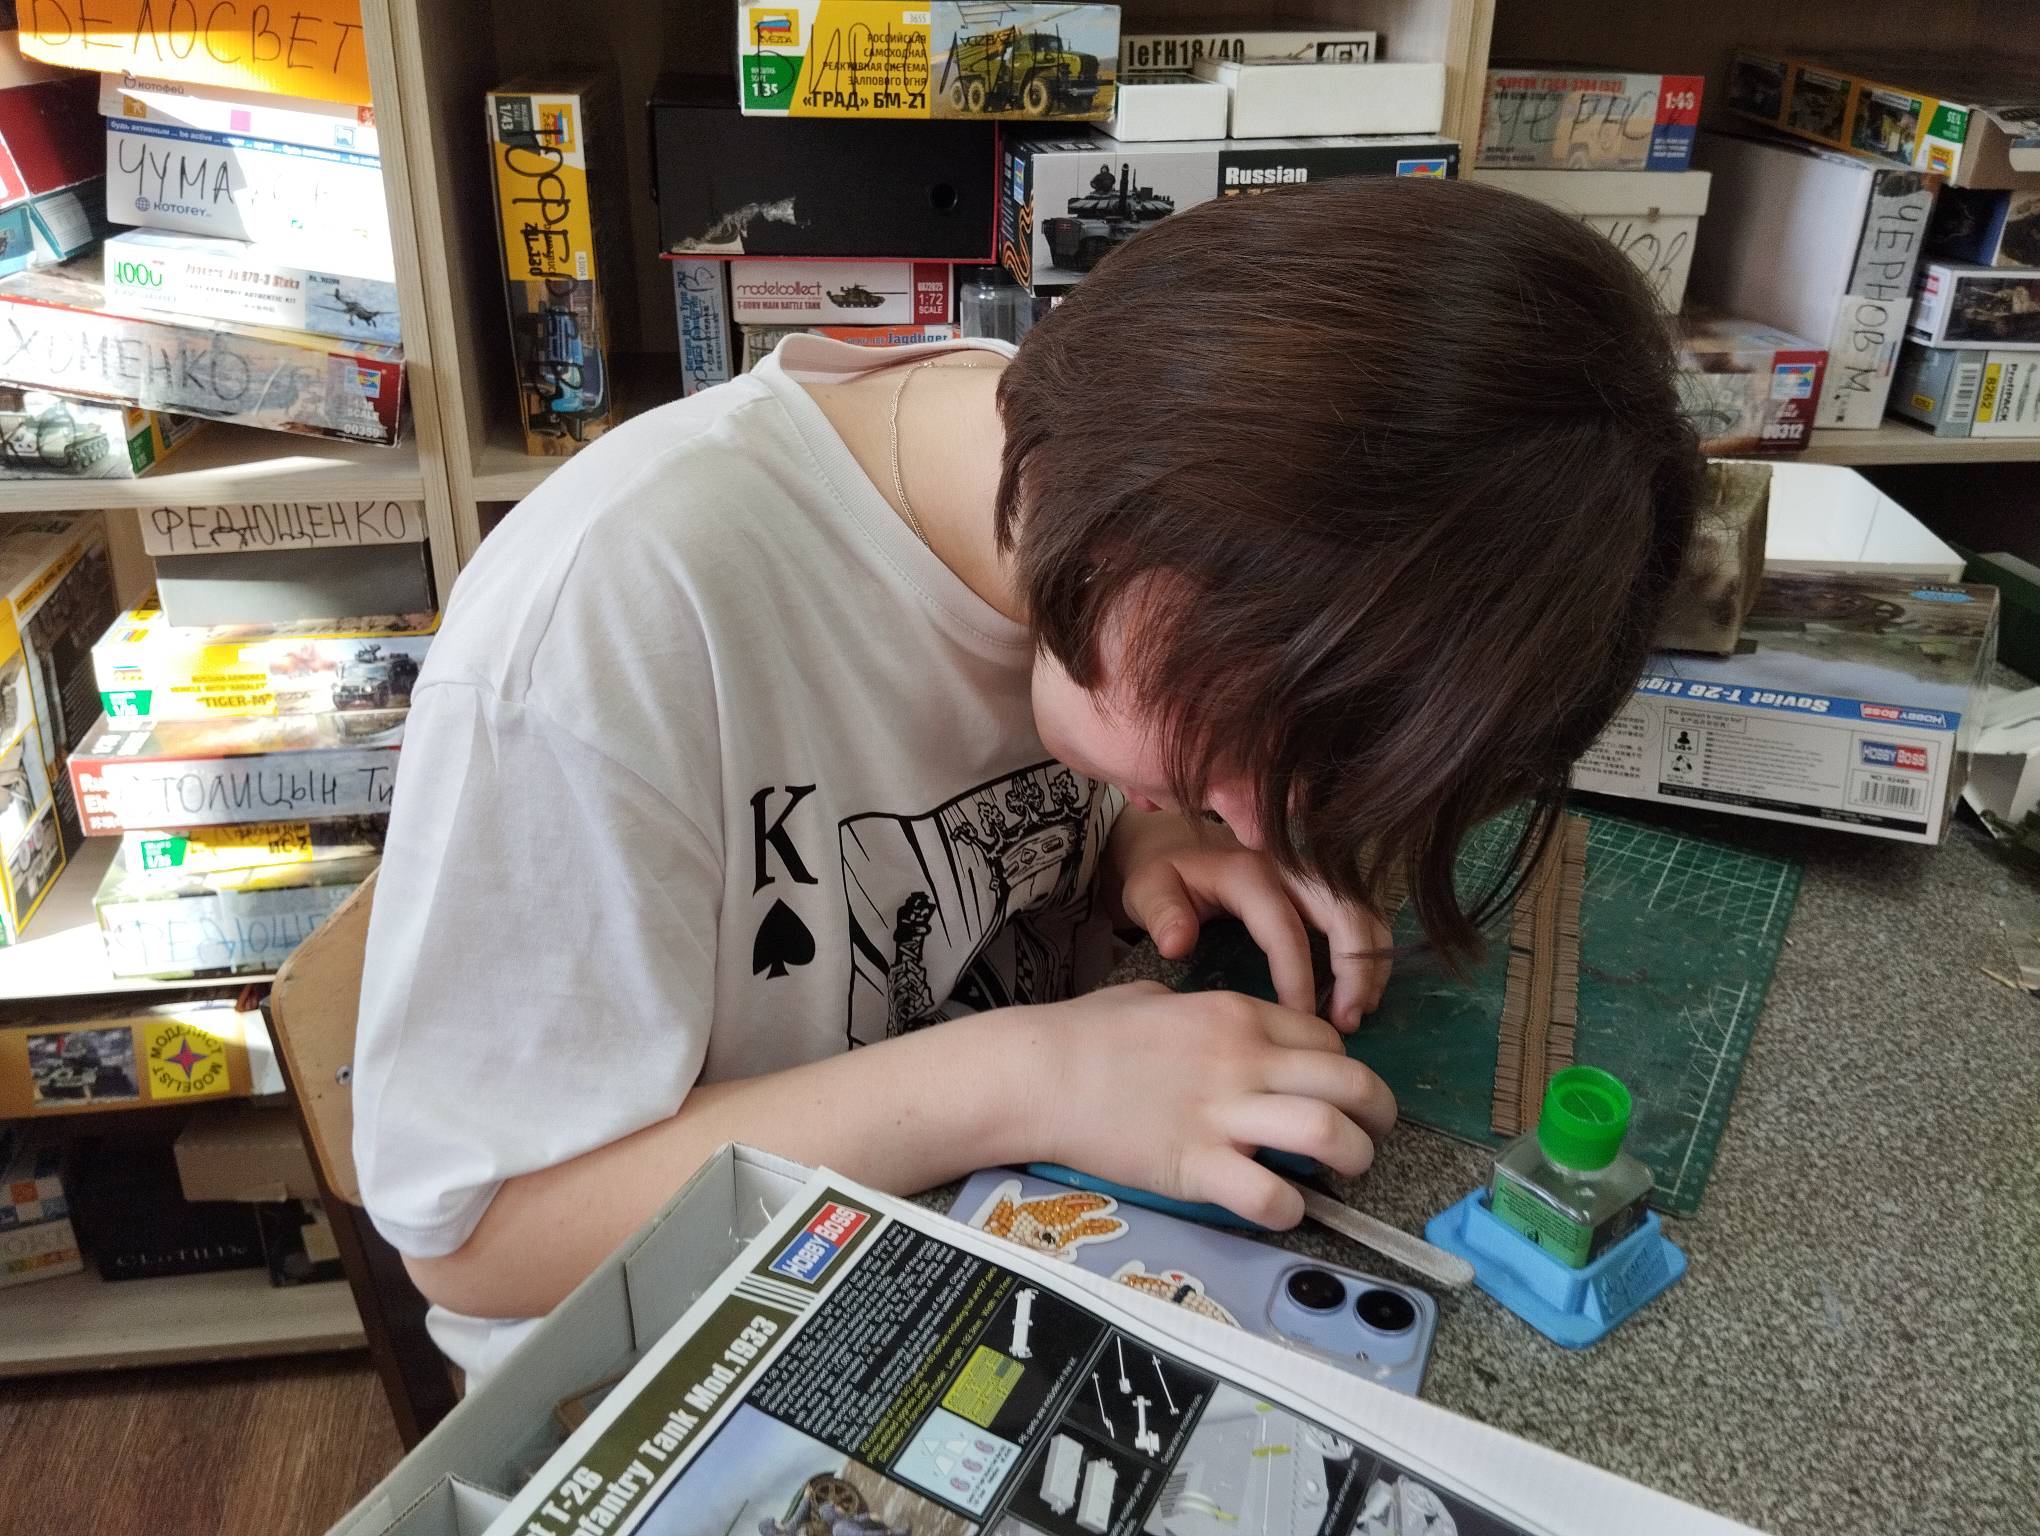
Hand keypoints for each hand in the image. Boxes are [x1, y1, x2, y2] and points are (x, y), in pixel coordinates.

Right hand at [1028, 981, 1396, 1228]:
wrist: (1037, 1073)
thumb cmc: (1083, 1033)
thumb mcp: (1151, 999)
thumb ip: (1194, 1010)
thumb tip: (1200, 1022)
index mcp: (1236, 1015)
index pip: (1327, 1039)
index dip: (1344, 1069)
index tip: (1336, 1092)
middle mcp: (1244, 1060)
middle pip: (1352, 1083)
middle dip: (1377, 1115)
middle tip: (1369, 1136)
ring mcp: (1223, 1114)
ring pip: (1330, 1134)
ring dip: (1352, 1159)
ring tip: (1342, 1174)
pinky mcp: (1196, 1167)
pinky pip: (1270, 1195)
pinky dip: (1291, 1208)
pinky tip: (1282, 1208)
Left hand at [1109, 811, 1392, 1029]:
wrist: (1180, 846)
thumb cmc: (1165, 876)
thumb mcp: (1147, 889)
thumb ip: (1159, 913)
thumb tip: (1178, 944)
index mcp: (1247, 870)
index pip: (1284, 927)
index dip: (1298, 976)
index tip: (1300, 1019)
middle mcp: (1289, 865)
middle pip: (1343, 912)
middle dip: (1355, 969)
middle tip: (1347, 1023)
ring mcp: (1312, 872)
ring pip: (1363, 912)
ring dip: (1370, 962)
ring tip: (1357, 1013)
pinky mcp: (1324, 884)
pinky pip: (1362, 915)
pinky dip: (1370, 953)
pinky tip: (1359, 993)